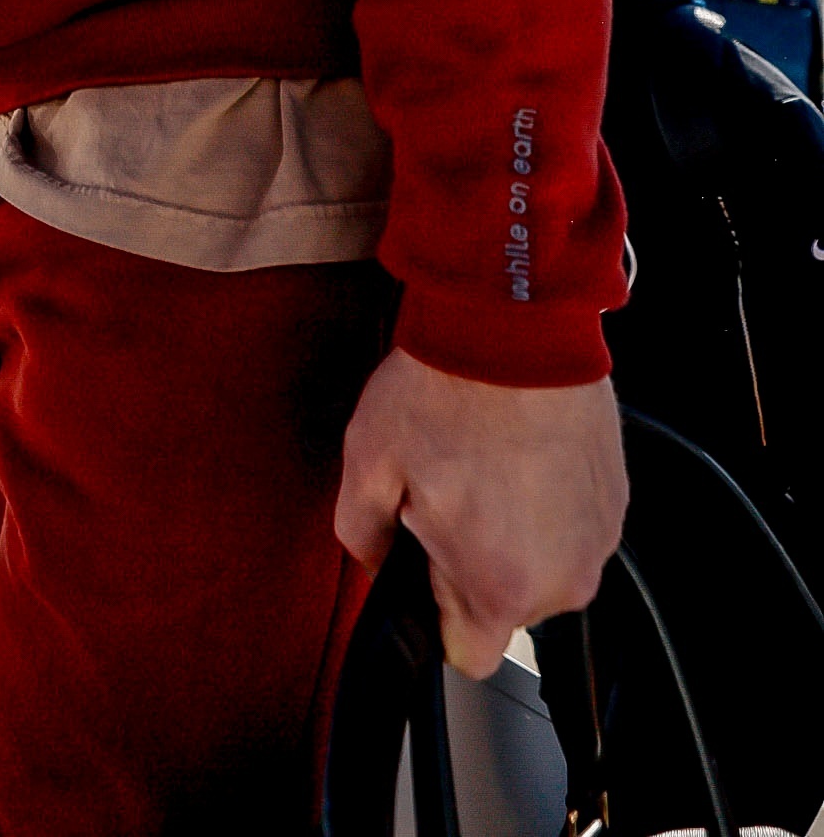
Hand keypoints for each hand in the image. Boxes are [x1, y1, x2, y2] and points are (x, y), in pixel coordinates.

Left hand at [334, 346, 626, 677]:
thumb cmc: (447, 387)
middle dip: (474, 563)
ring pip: (544, 566)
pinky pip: (572, 527)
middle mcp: (561, 577)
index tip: (427, 562)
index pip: (467, 655)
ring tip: (486, 464)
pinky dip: (548, 502)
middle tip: (449, 491)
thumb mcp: (367, 463)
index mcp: (498, 585)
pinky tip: (519, 452)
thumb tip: (374, 559)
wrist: (514, 321)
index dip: (437, 611)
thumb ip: (361, 537)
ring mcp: (597, 538)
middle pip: (507, 606)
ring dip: (516, 531)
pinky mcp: (616, 500)